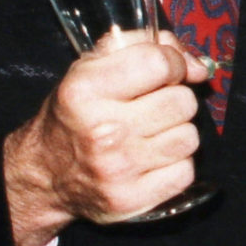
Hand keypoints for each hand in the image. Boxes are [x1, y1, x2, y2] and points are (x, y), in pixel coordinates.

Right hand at [4, 32, 211, 245]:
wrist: (46, 173)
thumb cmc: (76, 114)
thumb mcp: (92, 66)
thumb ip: (144, 46)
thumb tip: (199, 67)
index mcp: (86, 89)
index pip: (159, 63)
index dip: (173, 64)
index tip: (165, 72)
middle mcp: (102, 129)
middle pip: (182, 102)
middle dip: (174, 100)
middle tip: (153, 107)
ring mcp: (118, 168)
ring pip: (188, 138)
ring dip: (176, 133)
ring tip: (151, 134)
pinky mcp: (131, 199)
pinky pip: (185, 171)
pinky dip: (174, 165)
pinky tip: (151, 160)